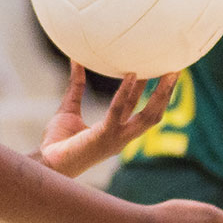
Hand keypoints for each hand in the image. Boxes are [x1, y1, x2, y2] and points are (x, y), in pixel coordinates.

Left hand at [34, 62, 176, 176]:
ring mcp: (116, 138)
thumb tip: (76, 60)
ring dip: (159, 95)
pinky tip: (130, 75)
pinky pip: (118, 112)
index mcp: (116, 131)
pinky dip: (125, 93)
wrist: (47, 162)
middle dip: (165, 94)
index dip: (150, 91)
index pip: (139, 109)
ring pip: (146, 116)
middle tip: (175, 71)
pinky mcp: (104, 136)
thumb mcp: (69, 108)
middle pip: (152, 114)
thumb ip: (76, 86)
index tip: (158, 71)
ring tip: (165, 73)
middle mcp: (121, 136)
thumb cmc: (57, 141)